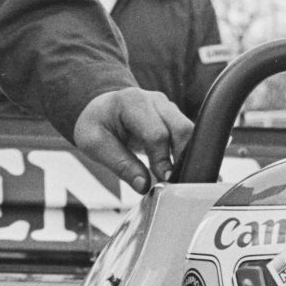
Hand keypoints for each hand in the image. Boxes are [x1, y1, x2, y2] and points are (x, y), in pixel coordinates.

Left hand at [73, 88, 189, 190]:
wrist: (100, 109)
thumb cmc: (97, 125)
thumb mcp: (95, 144)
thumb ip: (120, 165)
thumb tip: (144, 186)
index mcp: (132, 102)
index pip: (157, 134)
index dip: (162, 160)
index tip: (164, 180)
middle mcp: (155, 100)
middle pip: (182, 128)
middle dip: (182, 157)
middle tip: (174, 180)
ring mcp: (168, 106)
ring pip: (190, 132)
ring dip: (186, 155)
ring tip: (176, 175)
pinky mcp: (176, 116)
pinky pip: (189, 135)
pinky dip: (185, 153)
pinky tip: (177, 168)